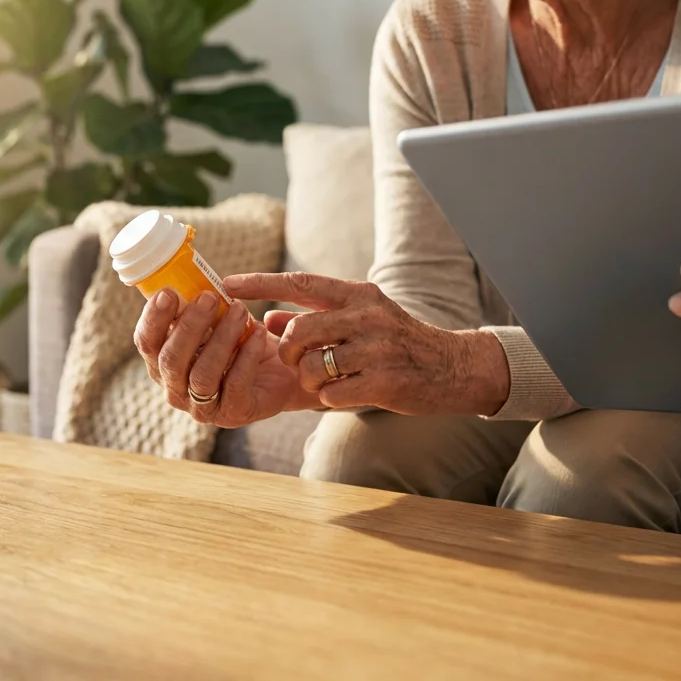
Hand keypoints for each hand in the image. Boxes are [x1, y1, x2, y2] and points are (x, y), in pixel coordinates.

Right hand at [133, 289, 311, 428]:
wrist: (282, 369)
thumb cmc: (240, 340)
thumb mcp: (216, 320)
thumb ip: (198, 307)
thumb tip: (189, 282)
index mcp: (163, 364)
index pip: (146, 343)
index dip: (153, 319)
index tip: (169, 292)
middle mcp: (176, 389)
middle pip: (171, 360)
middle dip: (189, 325)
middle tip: (210, 297)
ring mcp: (203, 407)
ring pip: (202, 373)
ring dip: (221, 338)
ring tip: (240, 311)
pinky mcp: (234, 414)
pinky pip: (236, 383)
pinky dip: (247, 355)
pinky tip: (258, 333)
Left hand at [225, 273, 508, 414]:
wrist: (454, 368)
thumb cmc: (399, 343)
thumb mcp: (363, 319)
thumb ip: (317, 318)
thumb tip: (269, 320)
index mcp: (358, 295)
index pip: (299, 282)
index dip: (259, 283)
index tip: (225, 285)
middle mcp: (367, 316)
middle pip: (298, 331)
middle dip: (285, 350)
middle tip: (292, 360)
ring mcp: (377, 349)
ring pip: (311, 366)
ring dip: (308, 379)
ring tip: (325, 380)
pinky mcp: (384, 382)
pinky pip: (331, 393)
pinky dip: (329, 398)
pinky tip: (345, 394)